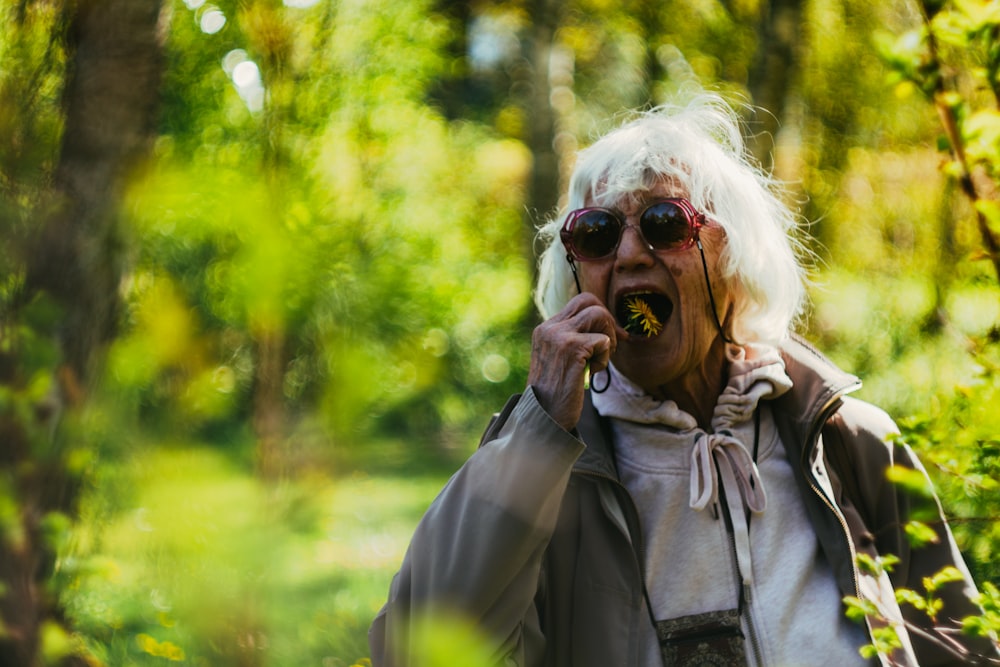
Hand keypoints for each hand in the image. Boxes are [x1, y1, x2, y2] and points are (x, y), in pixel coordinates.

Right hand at [527, 292, 620, 430]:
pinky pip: (603, 340)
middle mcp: (550, 328)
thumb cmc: (557, 393)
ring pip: (598, 314)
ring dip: (608, 338)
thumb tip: (611, 327)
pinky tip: (593, 372)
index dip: (601, 316)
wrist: (544, 417)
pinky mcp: (571, 348)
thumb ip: (575, 340)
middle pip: (589, 300)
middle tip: (609, 345)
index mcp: (546, 329)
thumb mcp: (561, 360)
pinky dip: (605, 357)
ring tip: (600, 360)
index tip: (610, 338)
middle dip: (607, 321)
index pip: (579, 302)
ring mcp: (559, 336)